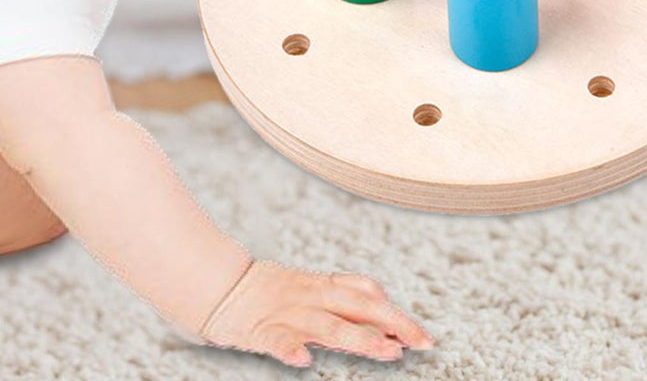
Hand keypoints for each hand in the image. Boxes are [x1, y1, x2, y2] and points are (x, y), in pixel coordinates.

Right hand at [201, 260, 433, 367]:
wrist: (221, 285)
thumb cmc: (271, 295)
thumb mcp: (311, 294)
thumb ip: (342, 308)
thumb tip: (382, 329)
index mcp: (323, 287)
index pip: (367, 293)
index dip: (395, 311)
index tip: (421, 334)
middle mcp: (312, 296)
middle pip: (360, 306)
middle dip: (394, 323)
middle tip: (423, 342)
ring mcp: (289, 312)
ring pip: (329, 325)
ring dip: (360, 338)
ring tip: (387, 352)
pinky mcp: (261, 329)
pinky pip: (277, 339)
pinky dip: (291, 349)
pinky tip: (304, 362)